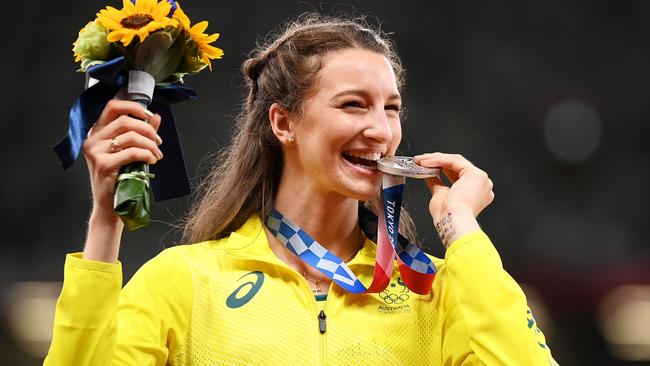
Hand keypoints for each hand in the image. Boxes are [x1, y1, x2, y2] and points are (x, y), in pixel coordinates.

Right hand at [82, 100, 161, 260]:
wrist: (110, 206)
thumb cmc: (120, 178)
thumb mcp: (130, 152)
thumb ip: (141, 133)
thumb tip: (156, 117)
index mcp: (97, 132)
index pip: (112, 106)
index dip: (134, 107)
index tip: (150, 116)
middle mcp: (92, 139)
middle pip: (125, 120)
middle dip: (148, 130)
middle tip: (158, 142)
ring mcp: (95, 152)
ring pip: (130, 136)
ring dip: (150, 145)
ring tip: (157, 155)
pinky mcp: (102, 164)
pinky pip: (131, 152)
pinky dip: (147, 154)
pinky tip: (152, 161)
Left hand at [415, 153, 494, 246]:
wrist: (452, 220)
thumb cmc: (447, 216)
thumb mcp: (439, 195)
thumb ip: (437, 183)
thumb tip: (428, 174)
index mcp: (476, 193)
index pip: (458, 173)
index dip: (442, 168)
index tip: (426, 166)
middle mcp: (482, 185)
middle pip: (457, 166)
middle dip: (437, 161)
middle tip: (421, 160)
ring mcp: (481, 179)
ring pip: (456, 161)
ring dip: (436, 159)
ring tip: (421, 160)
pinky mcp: (476, 174)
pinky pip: (455, 161)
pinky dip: (439, 160)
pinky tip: (426, 162)